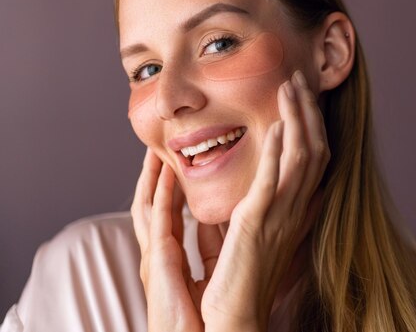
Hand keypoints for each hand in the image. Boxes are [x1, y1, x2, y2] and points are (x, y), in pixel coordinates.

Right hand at [131, 151, 206, 331]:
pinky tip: (167, 172)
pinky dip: (160, 193)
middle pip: (152, 204)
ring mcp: (155, 256)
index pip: (168, 212)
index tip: (176, 160)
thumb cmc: (205, 316)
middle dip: (154, 175)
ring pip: (148, 205)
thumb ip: (210, 245)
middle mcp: (159, 253)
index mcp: (170, 256)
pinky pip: (157, 219)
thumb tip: (221, 221)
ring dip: (152, 176)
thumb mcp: (210, 269)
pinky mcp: (158, 261)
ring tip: (156, 149)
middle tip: (159, 146)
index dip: (169, 186)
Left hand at [200, 70, 329, 330]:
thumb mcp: (263, 231)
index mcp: (297, 210)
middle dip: (307, 112)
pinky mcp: (257, 222)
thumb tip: (270, 176)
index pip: (315, 159)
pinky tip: (274, 127)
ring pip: (300, 158)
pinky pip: (273, 181)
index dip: (313, 125)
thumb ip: (270, 203)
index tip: (303, 98)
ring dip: (295, 120)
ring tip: (288, 88)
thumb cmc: (246, 275)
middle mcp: (297, 209)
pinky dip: (277, 152)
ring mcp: (280, 215)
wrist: (237, 315)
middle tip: (298, 80)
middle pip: (314, 150)